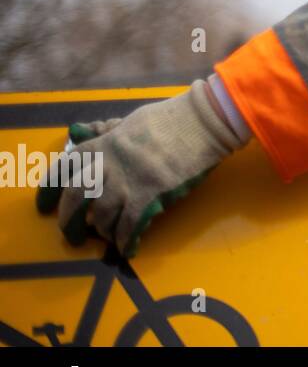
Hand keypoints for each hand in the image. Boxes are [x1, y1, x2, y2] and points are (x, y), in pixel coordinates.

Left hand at [35, 80, 242, 257]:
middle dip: (70, 221)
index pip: (63, 169)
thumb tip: (82, 133)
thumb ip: (106, 131)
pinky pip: (130, 226)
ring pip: (102, 217)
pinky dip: (126, 240)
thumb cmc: (171, 118)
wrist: (204, 122)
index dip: (49, 191)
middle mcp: (108, 165)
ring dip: (102, 232)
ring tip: (106, 237)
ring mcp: (128, 181)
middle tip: (73, 235)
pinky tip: (128, 247)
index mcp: (102, 144)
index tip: (44, 207)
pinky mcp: (151, 196)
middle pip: (76, 199)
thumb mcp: (131, 121)